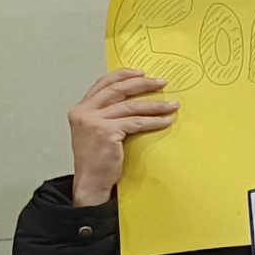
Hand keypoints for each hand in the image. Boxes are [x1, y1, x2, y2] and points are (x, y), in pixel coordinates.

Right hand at [67, 69, 178, 207]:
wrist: (91, 182)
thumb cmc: (98, 160)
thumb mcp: (96, 131)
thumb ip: (107, 114)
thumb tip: (135, 100)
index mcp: (81, 109)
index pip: (103, 83)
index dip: (123, 75)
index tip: (142, 73)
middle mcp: (84, 112)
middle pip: (118, 90)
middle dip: (143, 84)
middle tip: (163, 83)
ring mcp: (93, 121)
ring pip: (131, 106)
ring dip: (155, 105)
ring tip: (173, 105)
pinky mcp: (105, 132)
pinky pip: (136, 122)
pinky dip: (154, 121)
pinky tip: (166, 121)